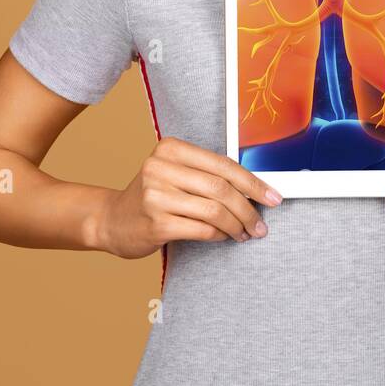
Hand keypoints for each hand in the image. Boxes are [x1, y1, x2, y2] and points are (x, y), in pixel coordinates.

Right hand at [97, 136, 283, 258]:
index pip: (223, 164)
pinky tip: (223, 236)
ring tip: (245, 233)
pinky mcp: (155, 223)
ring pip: (214, 211)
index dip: (253, 182)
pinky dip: (219, 235)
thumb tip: (255, 189)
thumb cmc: (152, 197)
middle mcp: (160, 168)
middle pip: (221, 188)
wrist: (111, 221)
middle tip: (261, 224)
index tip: (273, 196)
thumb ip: (207, 175)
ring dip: (236, 225)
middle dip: (248, 208)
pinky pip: (201, 230)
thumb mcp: (174, 174)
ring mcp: (155, 196)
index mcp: (170, 149)